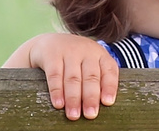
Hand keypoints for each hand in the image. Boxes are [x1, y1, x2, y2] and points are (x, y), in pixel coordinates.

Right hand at [3, 33, 118, 120]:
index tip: (108, 103)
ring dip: (73, 98)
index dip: (109, 86)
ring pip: (73, 78)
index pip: (109, 70)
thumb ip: (97, 80)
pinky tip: (58, 104)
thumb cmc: (75, 60)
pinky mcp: (52, 55)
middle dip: (91, 97)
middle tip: (90, 115)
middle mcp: (87, 51)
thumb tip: (102, 107)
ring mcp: (69, 51)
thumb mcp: (89, 64)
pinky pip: (55, 75)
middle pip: (91, 76)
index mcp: (100, 54)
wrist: (48, 43)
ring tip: (74, 115)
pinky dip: (57, 91)